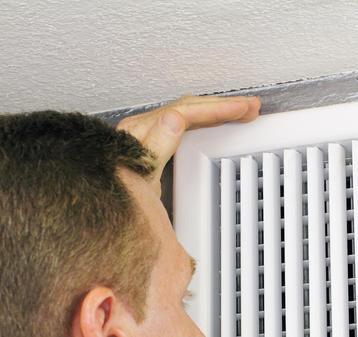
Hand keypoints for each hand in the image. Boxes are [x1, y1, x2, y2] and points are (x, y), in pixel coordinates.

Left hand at [117, 95, 260, 191]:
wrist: (107, 209)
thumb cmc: (119, 199)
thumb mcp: (140, 176)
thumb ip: (156, 147)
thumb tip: (174, 119)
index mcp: (141, 133)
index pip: (185, 112)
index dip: (215, 109)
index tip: (240, 109)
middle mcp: (143, 129)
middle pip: (189, 107)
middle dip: (222, 106)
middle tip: (250, 107)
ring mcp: (148, 135)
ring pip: (188, 113)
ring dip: (216, 110)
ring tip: (242, 111)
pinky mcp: (153, 144)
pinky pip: (183, 123)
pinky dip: (204, 121)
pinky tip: (216, 122)